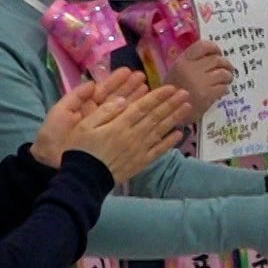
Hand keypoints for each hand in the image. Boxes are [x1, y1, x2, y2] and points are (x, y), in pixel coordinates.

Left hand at [34, 69, 148, 165]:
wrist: (49, 161)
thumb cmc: (52, 136)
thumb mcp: (61, 112)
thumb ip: (76, 97)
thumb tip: (93, 83)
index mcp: (87, 107)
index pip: (104, 91)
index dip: (116, 81)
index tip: (129, 71)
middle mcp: (98, 116)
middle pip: (116, 99)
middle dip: (130, 88)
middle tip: (143, 78)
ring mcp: (104, 128)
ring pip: (123, 112)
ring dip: (135, 101)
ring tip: (147, 89)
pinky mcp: (108, 141)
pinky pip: (123, 128)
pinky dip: (134, 121)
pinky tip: (144, 113)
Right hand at [40, 84, 192, 184]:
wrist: (83, 179)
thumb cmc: (80, 149)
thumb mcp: (85, 125)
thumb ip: (105, 111)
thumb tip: (123, 99)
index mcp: (119, 125)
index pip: (142, 107)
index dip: (158, 96)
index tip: (171, 88)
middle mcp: (133, 136)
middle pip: (155, 117)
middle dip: (171, 104)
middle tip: (185, 93)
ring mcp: (139, 150)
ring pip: (160, 131)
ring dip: (174, 118)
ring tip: (187, 107)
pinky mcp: (140, 162)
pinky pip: (158, 151)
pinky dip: (169, 142)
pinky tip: (180, 133)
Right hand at [166, 39, 233, 117]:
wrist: (171, 112)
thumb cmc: (174, 91)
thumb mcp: (176, 71)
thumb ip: (191, 62)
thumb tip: (212, 55)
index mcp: (183, 61)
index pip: (202, 46)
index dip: (214, 48)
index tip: (218, 53)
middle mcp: (191, 69)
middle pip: (216, 60)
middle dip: (225, 64)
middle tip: (228, 68)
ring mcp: (200, 82)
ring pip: (223, 73)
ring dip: (228, 76)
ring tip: (227, 79)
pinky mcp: (206, 95)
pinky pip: (222, 87)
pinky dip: (224, 88)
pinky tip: (221, 90)